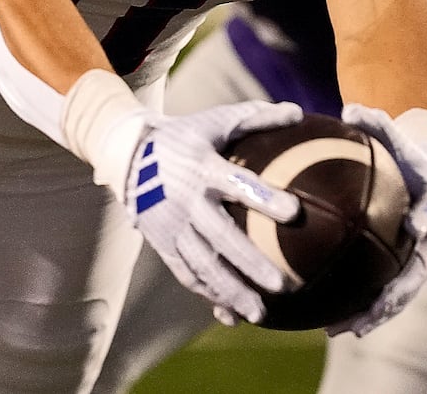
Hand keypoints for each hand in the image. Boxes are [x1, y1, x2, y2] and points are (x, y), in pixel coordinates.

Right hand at [126, 102, 303, 324]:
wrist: (128, 154)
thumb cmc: (184, 136)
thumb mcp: (215, 120)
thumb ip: (255, 117)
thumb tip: (298, 111)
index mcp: (202, 167)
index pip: (237, 183)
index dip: (264, 198)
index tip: (294, 212)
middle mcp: (187, 201)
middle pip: (220, 237)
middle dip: (249, 263)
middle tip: (281, 285)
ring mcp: (172, 226)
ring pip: (202, 265)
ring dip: (230, 291)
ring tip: (260, 314)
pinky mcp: (162, 243)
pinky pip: (186, 274)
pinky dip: (208, 295)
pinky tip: (231, 315)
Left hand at [327, 103, 426, 337]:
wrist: (426, 167)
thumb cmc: (405, 148)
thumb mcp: (395, 130)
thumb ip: (376, 120)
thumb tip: (351, 107)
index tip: (415, 225)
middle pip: (420, 266)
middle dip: (401, 287)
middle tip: (380, 303)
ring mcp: (418, 254)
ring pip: (401, 290)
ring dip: (377, 311)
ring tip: (347, 328)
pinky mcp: (402, 266)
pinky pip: (382, 291)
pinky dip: (361, 309)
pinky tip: (332, 325)